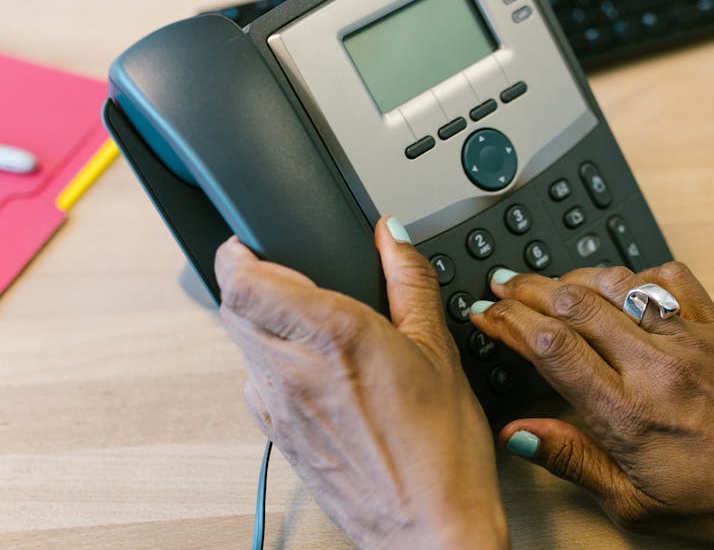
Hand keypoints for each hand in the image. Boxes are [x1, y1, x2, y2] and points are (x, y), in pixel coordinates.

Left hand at [215, 217, 506, 549]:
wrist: (430, 531)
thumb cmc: (441, 450)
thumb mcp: (438, 350)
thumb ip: (409, 280)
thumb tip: (392, 236)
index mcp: (332, 337)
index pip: (241, 281)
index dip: (236, 252)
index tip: (252, 243)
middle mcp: (292, 371)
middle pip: (229, 308)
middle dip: (247, 282)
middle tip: (281, 275)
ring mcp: (278, 410)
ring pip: (239, 346)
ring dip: (257, 323)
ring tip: (303, 321)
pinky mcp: (279, 437)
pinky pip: (254, 384)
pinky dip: (269, 362)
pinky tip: (313, 369)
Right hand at [471, 262, 713, 546]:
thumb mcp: (632, 501)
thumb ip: (569, 459)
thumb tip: (516, 434)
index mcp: (628, 413)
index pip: (550, 346)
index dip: (506, 322)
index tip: (485, 315)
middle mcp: (655, 366)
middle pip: (571, 302)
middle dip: (525, 288)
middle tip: (500, 285)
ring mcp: (687, 338)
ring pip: (613, 282)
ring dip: (570, 275)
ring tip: (546, 281)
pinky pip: (667, 276)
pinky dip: (632, 273)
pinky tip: (617, 285)